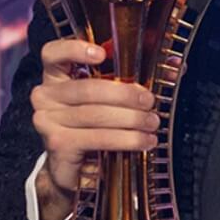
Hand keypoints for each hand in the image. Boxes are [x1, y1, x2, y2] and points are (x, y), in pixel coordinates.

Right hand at [31, 39, 158, 197]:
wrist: (75, 169)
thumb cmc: (96, 125)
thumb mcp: (111, 99)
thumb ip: (136, 78)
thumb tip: (174, 66)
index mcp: (56, 77)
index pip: (53, 53)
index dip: (74, 49)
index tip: (102, 53)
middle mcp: (45, 96)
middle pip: (88, 88)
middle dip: (126, 95)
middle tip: (150, 102)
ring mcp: (47, 120)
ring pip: (96, 114)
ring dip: (132, 120)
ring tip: (153, 124)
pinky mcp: (58, 144)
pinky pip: (98, 138)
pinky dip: (126, 140)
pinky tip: (144, 141)